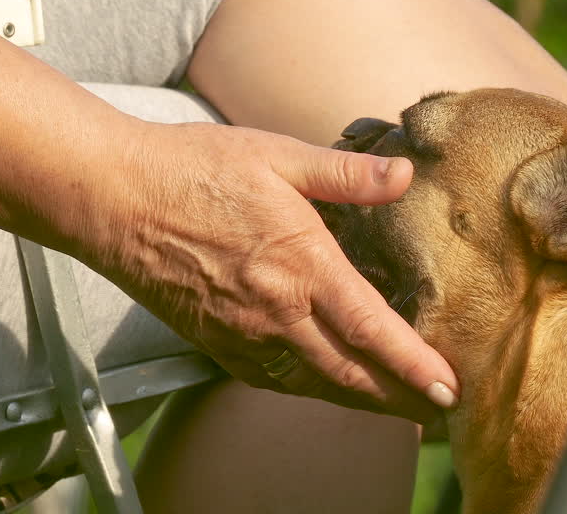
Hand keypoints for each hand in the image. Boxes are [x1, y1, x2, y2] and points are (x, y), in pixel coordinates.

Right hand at [88, 122, 459, 420]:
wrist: (115, 198)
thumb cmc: (192, 170)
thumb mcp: (277, 155)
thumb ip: (345, 174)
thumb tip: (404, 176)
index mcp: (300, 265)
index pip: (372, 330)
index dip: (416, 365)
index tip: (451, 388)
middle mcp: (275, 312)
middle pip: (350, 373)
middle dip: (400, 398)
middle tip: (437, 411)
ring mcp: (242, 334)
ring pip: (313, 385)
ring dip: (359, 400)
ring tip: (396, 407)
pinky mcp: (214, 341)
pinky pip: (272, 380)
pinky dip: (310, 390)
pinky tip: (325, 385)